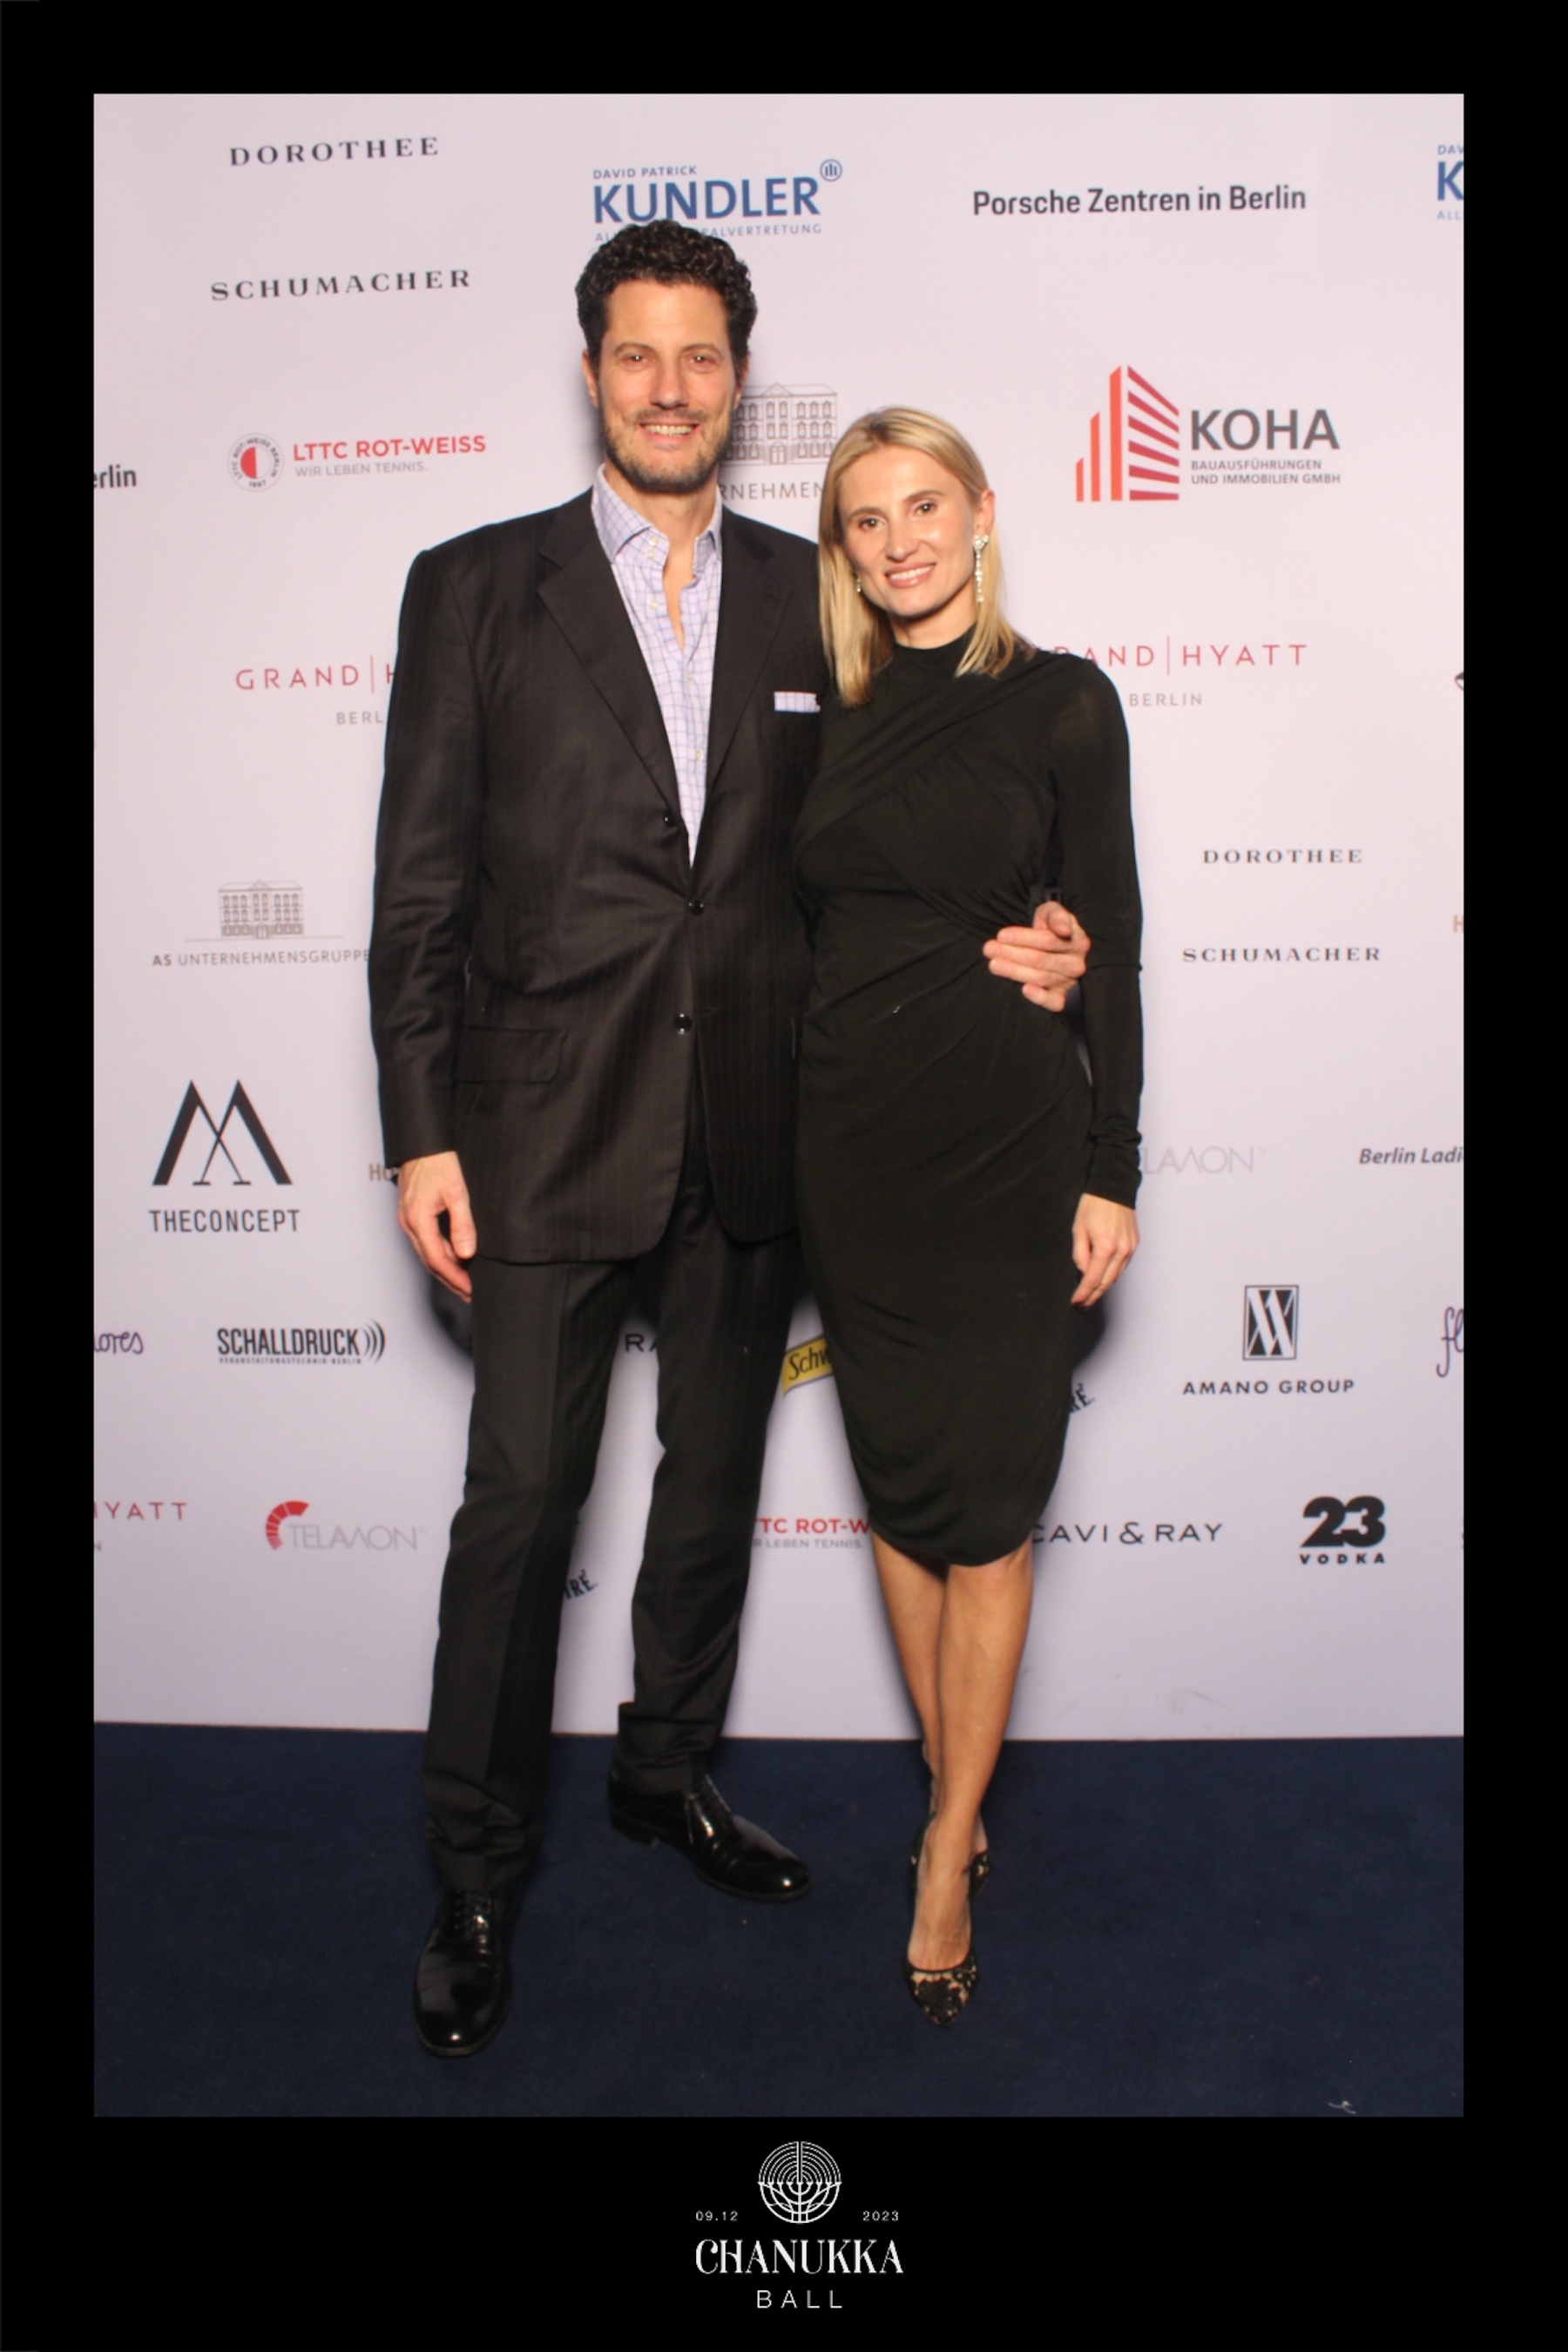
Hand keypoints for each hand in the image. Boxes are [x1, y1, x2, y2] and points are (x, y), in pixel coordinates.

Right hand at [396, 1151, 476, 1299]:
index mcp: (418, 1219)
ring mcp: (408, 1219)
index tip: (469, 1289)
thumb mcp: (456, 1192)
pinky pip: (425, 1242)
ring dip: (445, 1269)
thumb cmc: (437, 1162)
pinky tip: (453, 1258)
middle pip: (429, 1261)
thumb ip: (462, 1224)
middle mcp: (409, 1223)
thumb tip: (466, 1253)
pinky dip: (439, 1254)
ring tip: (463, 1282)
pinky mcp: (411, 1214)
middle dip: (450, 1280)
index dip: (454, 1277)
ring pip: (426, 1253)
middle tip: (468, 1293)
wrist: (421, 1143)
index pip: (437, 1259)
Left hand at [983, 900, 1089, 1009]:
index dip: (1023, 938)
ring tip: (993, 964)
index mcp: (1078, 942)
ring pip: (1040, 977)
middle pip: (1040, 960)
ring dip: (1014, 971)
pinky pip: (1054, 1002)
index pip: (1048, 940)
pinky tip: (1025, 990)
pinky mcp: (1060, 997)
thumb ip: (1057, 916)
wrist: (1051, 945)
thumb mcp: (1052, 913)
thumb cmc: (1050, 927)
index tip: (1001, 935)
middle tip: (989, 949)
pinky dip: (1041, 998)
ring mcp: (1068, 981)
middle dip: (1012, 954)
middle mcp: (1076, 964)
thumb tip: (1064, 930)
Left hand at [1071, 1193, 1137, 1308]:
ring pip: (1116, 1276)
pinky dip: (1112, 1275)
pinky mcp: (1134, 1244)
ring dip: (1103, 1288)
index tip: (1076, 1303)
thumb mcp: (1078, 1229)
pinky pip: (1122, 1266)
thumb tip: (1083, 1272)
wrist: (1113, 1188)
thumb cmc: (1093, 1205)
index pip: (1092, 1279)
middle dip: (1093, 1296)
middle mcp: (1121, 1250)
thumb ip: (1080, 1253)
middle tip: (1082, 1306)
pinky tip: (1103, 1280)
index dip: (1083, 1294)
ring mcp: (1130, 1248)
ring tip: (1090, 1297)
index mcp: (1105, 1247)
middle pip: (1106, 1282)